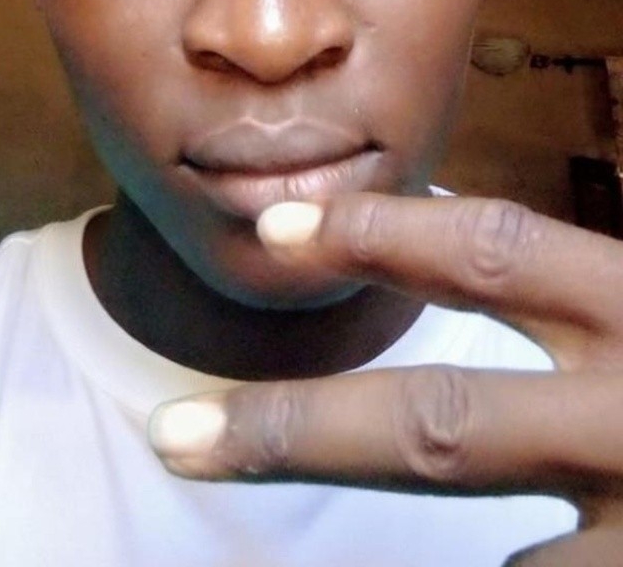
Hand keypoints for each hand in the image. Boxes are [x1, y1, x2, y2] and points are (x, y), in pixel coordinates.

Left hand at [147, 193, 622, 564]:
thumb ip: (588, 299)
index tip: (271, 227)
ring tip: (279, 497)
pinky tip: (501, 554)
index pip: (494, 251)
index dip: (377, 233)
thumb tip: (466, 253)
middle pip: (440, 427)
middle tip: (178, 435)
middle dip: (296, 431)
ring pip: (478, 550)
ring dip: (374, 521)